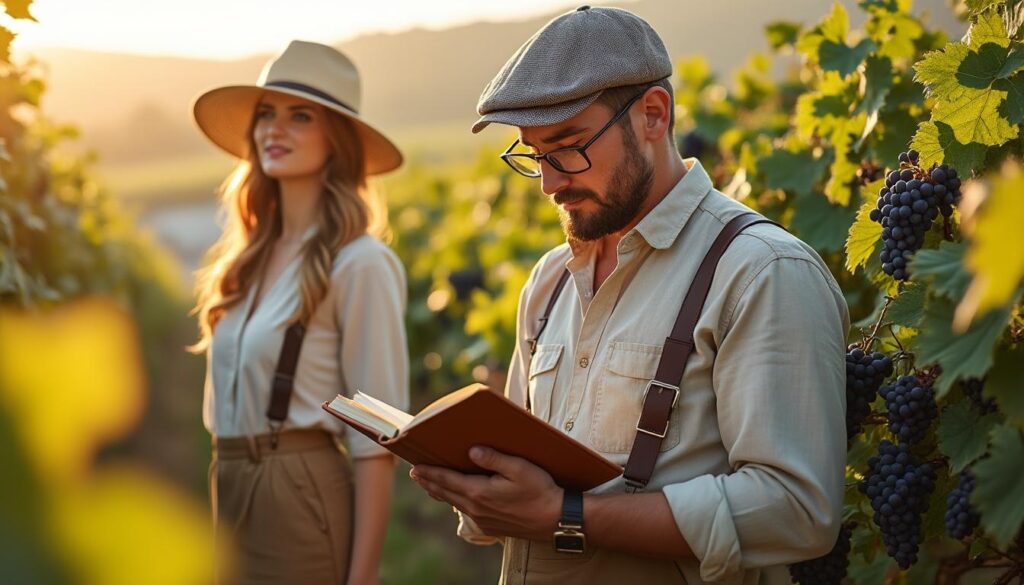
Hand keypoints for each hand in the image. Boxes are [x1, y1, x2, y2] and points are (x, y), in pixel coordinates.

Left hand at [410, 446, 563, 540]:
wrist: (555, 520)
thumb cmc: (540, 491)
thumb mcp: (519, 468)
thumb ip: (494, 458)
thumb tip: (471, 451)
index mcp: (480, 492)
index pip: (446, 480)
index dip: (429, 473)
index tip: (414, 467)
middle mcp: (476, 508)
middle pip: (445, 493)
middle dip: (429, 482)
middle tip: (416, 473)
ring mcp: (483, 519)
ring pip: (454, 503)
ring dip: (440, 492)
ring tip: (430, 484)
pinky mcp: (490, 525)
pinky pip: (466, 510)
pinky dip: (455, 500)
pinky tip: (456, 496)